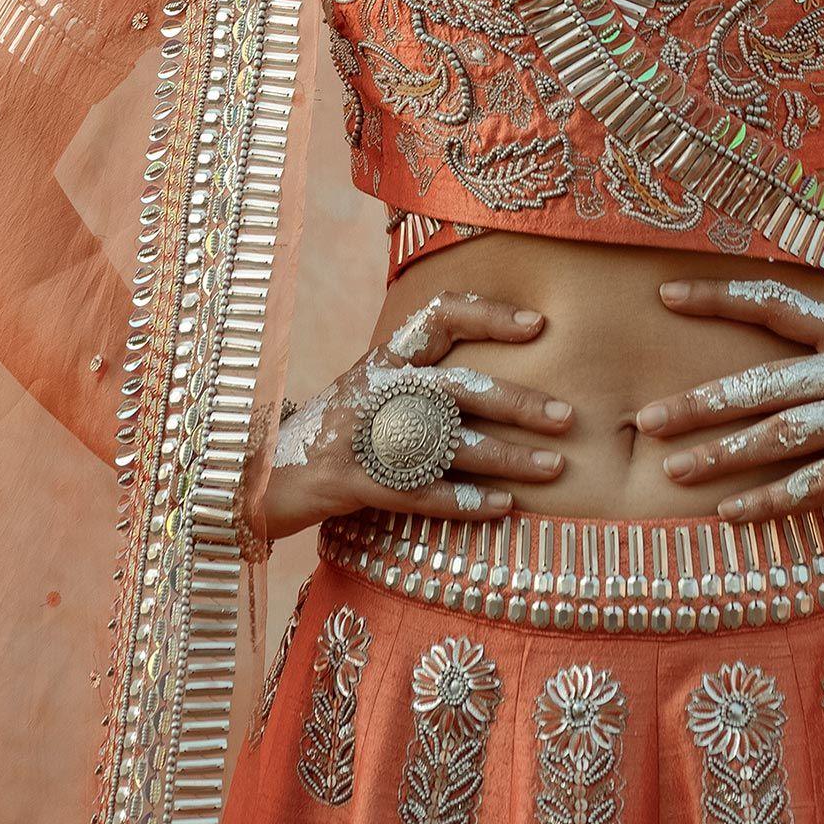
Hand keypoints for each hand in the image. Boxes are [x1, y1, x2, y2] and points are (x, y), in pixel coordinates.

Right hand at [261, 289, 574, 540]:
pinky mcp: (354, 482)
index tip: (539, 325)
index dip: (490, 315)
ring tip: (554, 468)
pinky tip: (504, 508)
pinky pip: (419, 493)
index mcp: (385, 357)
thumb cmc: (334, 430)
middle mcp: (377, 388)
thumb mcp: (372, 387)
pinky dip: (464, 500)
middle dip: (518, 403)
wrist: (257, 474)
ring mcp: (364, 436)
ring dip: (507, 458)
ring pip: (449, 445)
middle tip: (566, 417)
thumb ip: (423, 378)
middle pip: (458, 388)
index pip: (440, 315)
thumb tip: (501, 383)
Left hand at [633, 277, 823, 522]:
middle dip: (698, 402)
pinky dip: (769, 499)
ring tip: (671, 469)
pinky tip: (730, 512)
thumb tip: (776, 361)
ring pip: (780, 433)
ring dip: (720, 454)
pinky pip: (816, 483)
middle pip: (762, 382)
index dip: (719, 297)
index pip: (776, 302)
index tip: (664, 294)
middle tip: (643, 420)